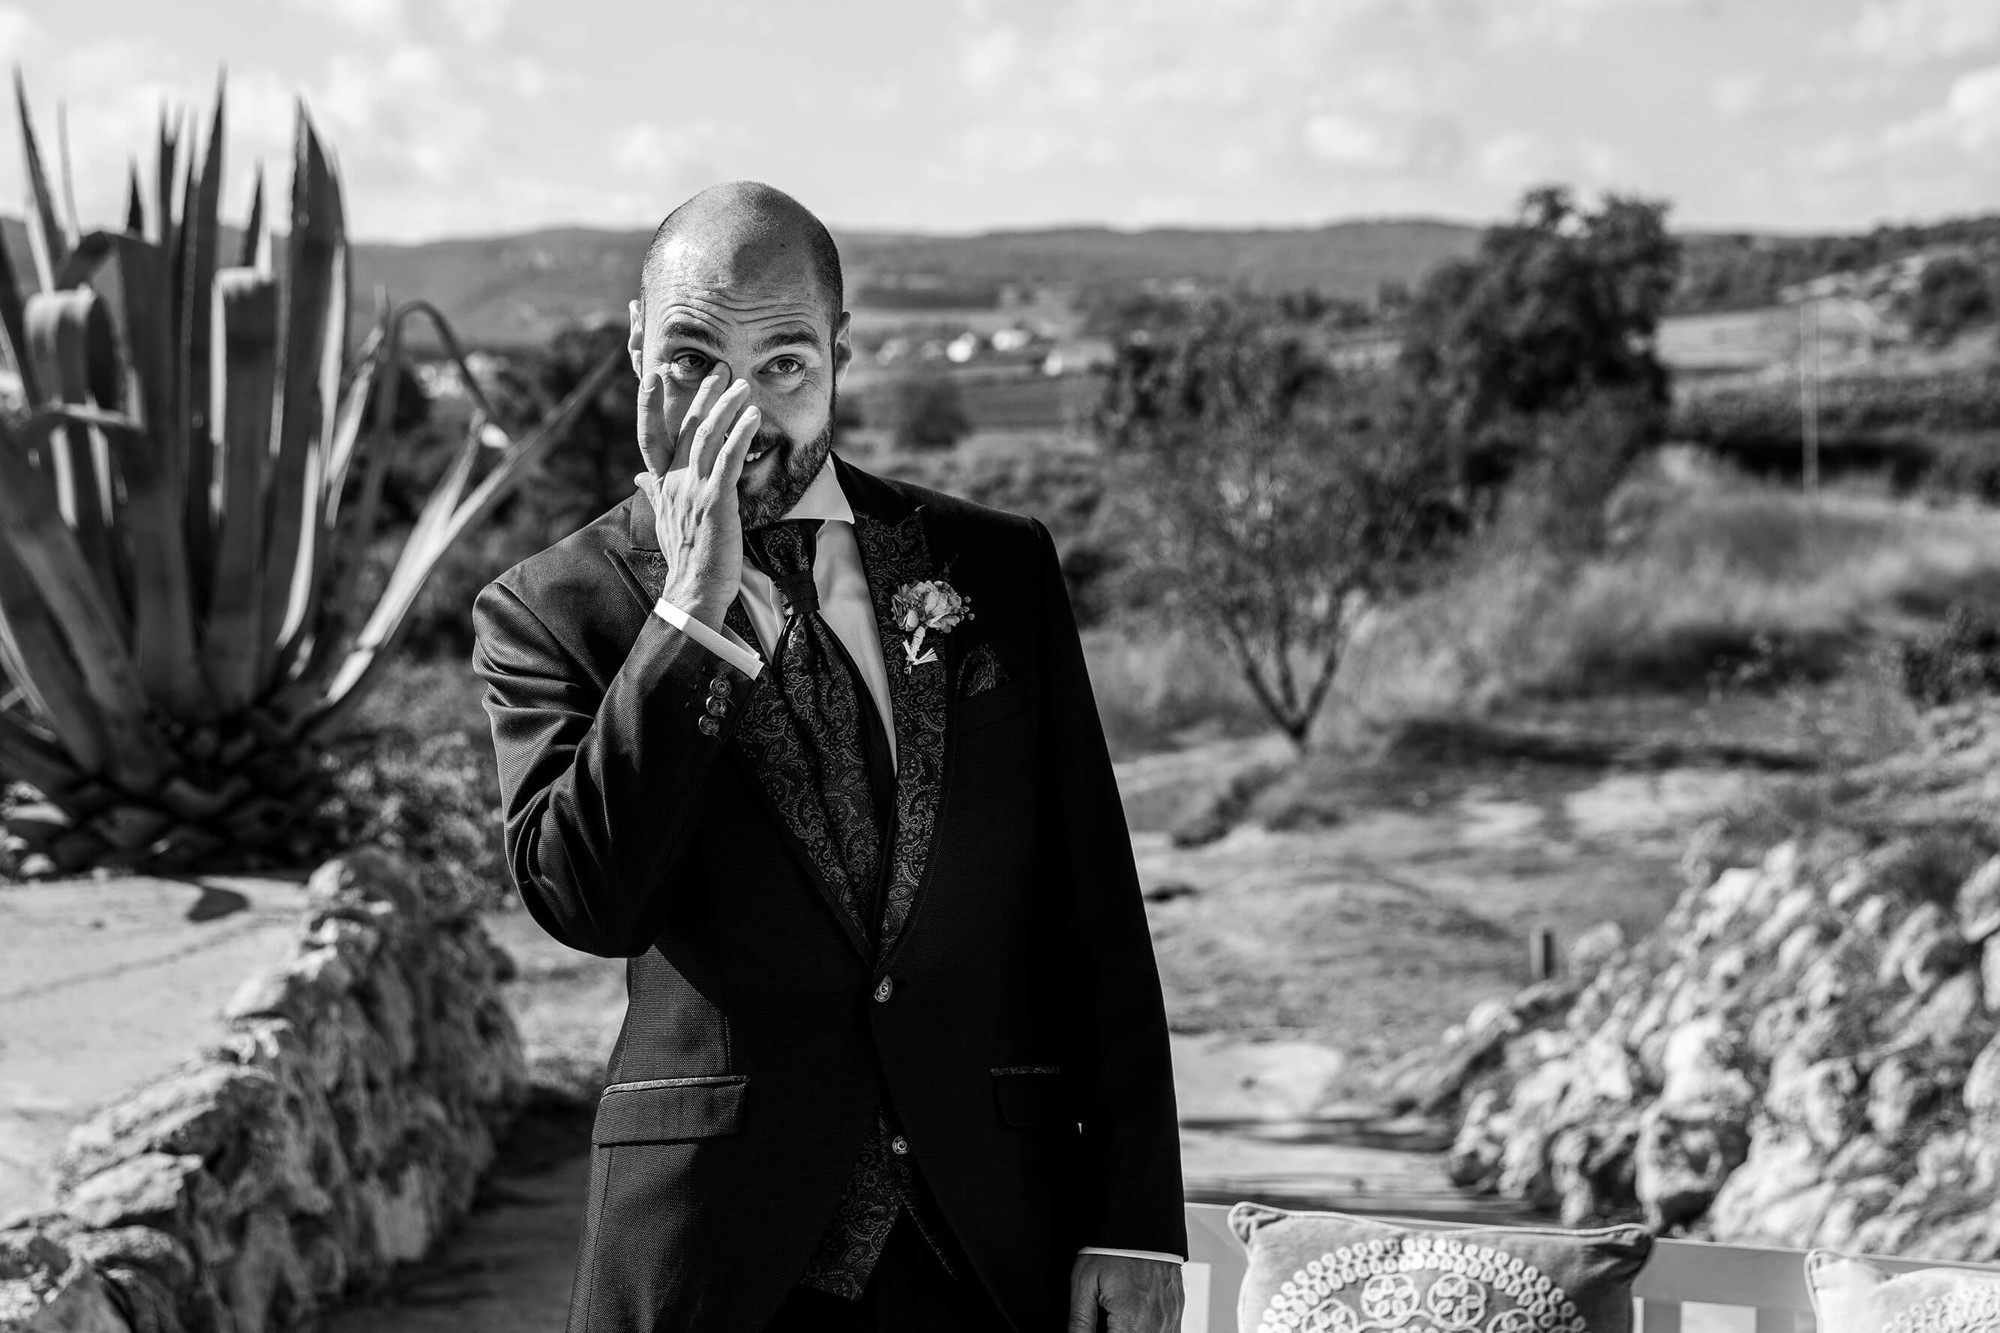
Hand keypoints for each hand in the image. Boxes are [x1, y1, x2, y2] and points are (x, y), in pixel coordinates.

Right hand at [632, 361, 760, 630]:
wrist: (693, 591)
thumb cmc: (685, 558)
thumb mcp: (664, 520)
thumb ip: (654, 493)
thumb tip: (640, 477)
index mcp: (662, 484)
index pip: (650, 436)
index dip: (648, 404)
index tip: (651, 374)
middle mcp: (674, 481)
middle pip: (686, 427)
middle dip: (702, 394)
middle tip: (720, 368)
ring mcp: (693, 489)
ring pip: (708, 436)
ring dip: (726, 405)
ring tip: (742, 385)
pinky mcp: (716, 499)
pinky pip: (729, 457)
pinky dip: (740, 433)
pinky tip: (752, 415)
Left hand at [1067, 1253, 1182, 1332]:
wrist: (1142, 1220)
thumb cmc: (1113, 1247)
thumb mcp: (1085, 1283)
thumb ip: (1080, 1321)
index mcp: (1132, 1321)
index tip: (1097, 1328)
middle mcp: (1157, 1324)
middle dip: (1118, 1332)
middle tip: (1108, 1320)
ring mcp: (1171, 1318)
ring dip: (1134, 1331)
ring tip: (1120, 1319)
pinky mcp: (1178, 1310)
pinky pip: (1169, 1332)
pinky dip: (1150, 1330)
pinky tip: (1136, 1321)